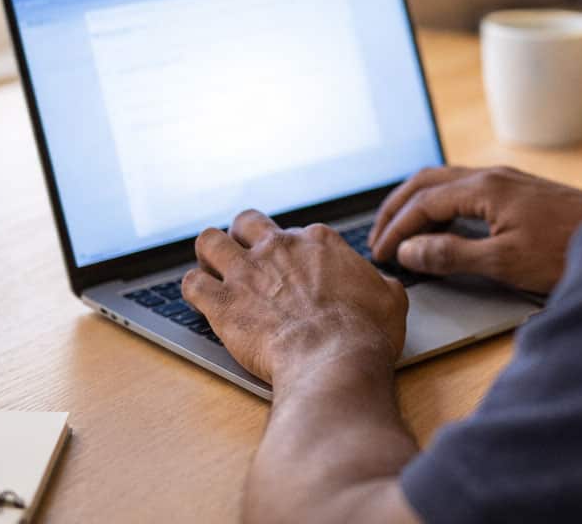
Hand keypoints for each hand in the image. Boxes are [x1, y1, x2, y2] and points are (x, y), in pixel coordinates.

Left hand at [183, 209, 408, 384]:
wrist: (333, 359)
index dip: (293, 252)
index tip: (294, 270)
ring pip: (209, 242)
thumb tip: (380, 286)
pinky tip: (201, 301)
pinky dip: (193, 290)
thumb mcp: (391, 299)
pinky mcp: (222, 302)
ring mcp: (247, 272)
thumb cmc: (365, 333)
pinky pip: (191, 284)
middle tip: (247, 260)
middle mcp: (279, 247)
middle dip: (242, 237)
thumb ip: (380, 284)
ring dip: (209, 254)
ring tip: (212, 271)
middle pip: (246, 222)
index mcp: (319, 242)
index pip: (296, 232)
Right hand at [368, 165, 581, 294]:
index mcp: (484, 188)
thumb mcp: (505, 261)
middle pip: (428, 181)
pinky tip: (443, 222)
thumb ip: (452, 255)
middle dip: (397, 207)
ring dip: (418, 202)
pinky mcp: (519, 190)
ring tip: (401, 228)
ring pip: (446, 180)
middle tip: (377, 237)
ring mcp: (507, 180)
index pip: (423, 203)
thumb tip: (410, 250)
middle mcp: (493, 175)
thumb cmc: (566, 251)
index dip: (397, 229)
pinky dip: (440, 202)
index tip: (380, 254)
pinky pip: (465, 187)